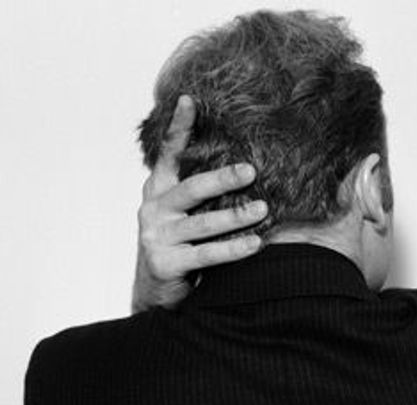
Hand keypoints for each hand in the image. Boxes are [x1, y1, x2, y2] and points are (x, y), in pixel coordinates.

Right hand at [132, 95, 268, 312]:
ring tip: (262, 209)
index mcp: (157, 190)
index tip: (190, 100)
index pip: (168, 154)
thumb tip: (245, 166)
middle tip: (251, 171)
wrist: (156, 293)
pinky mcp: (165, 262)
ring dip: (235, 216)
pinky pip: (206, 253)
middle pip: (191, 188)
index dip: (178, 127)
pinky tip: (254, 243)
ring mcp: (156, 236)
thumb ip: (199, 192)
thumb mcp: (182, 215)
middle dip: (223, 178)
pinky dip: (232, 249)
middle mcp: (153, 209)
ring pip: (202, 222)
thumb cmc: (178, 247)